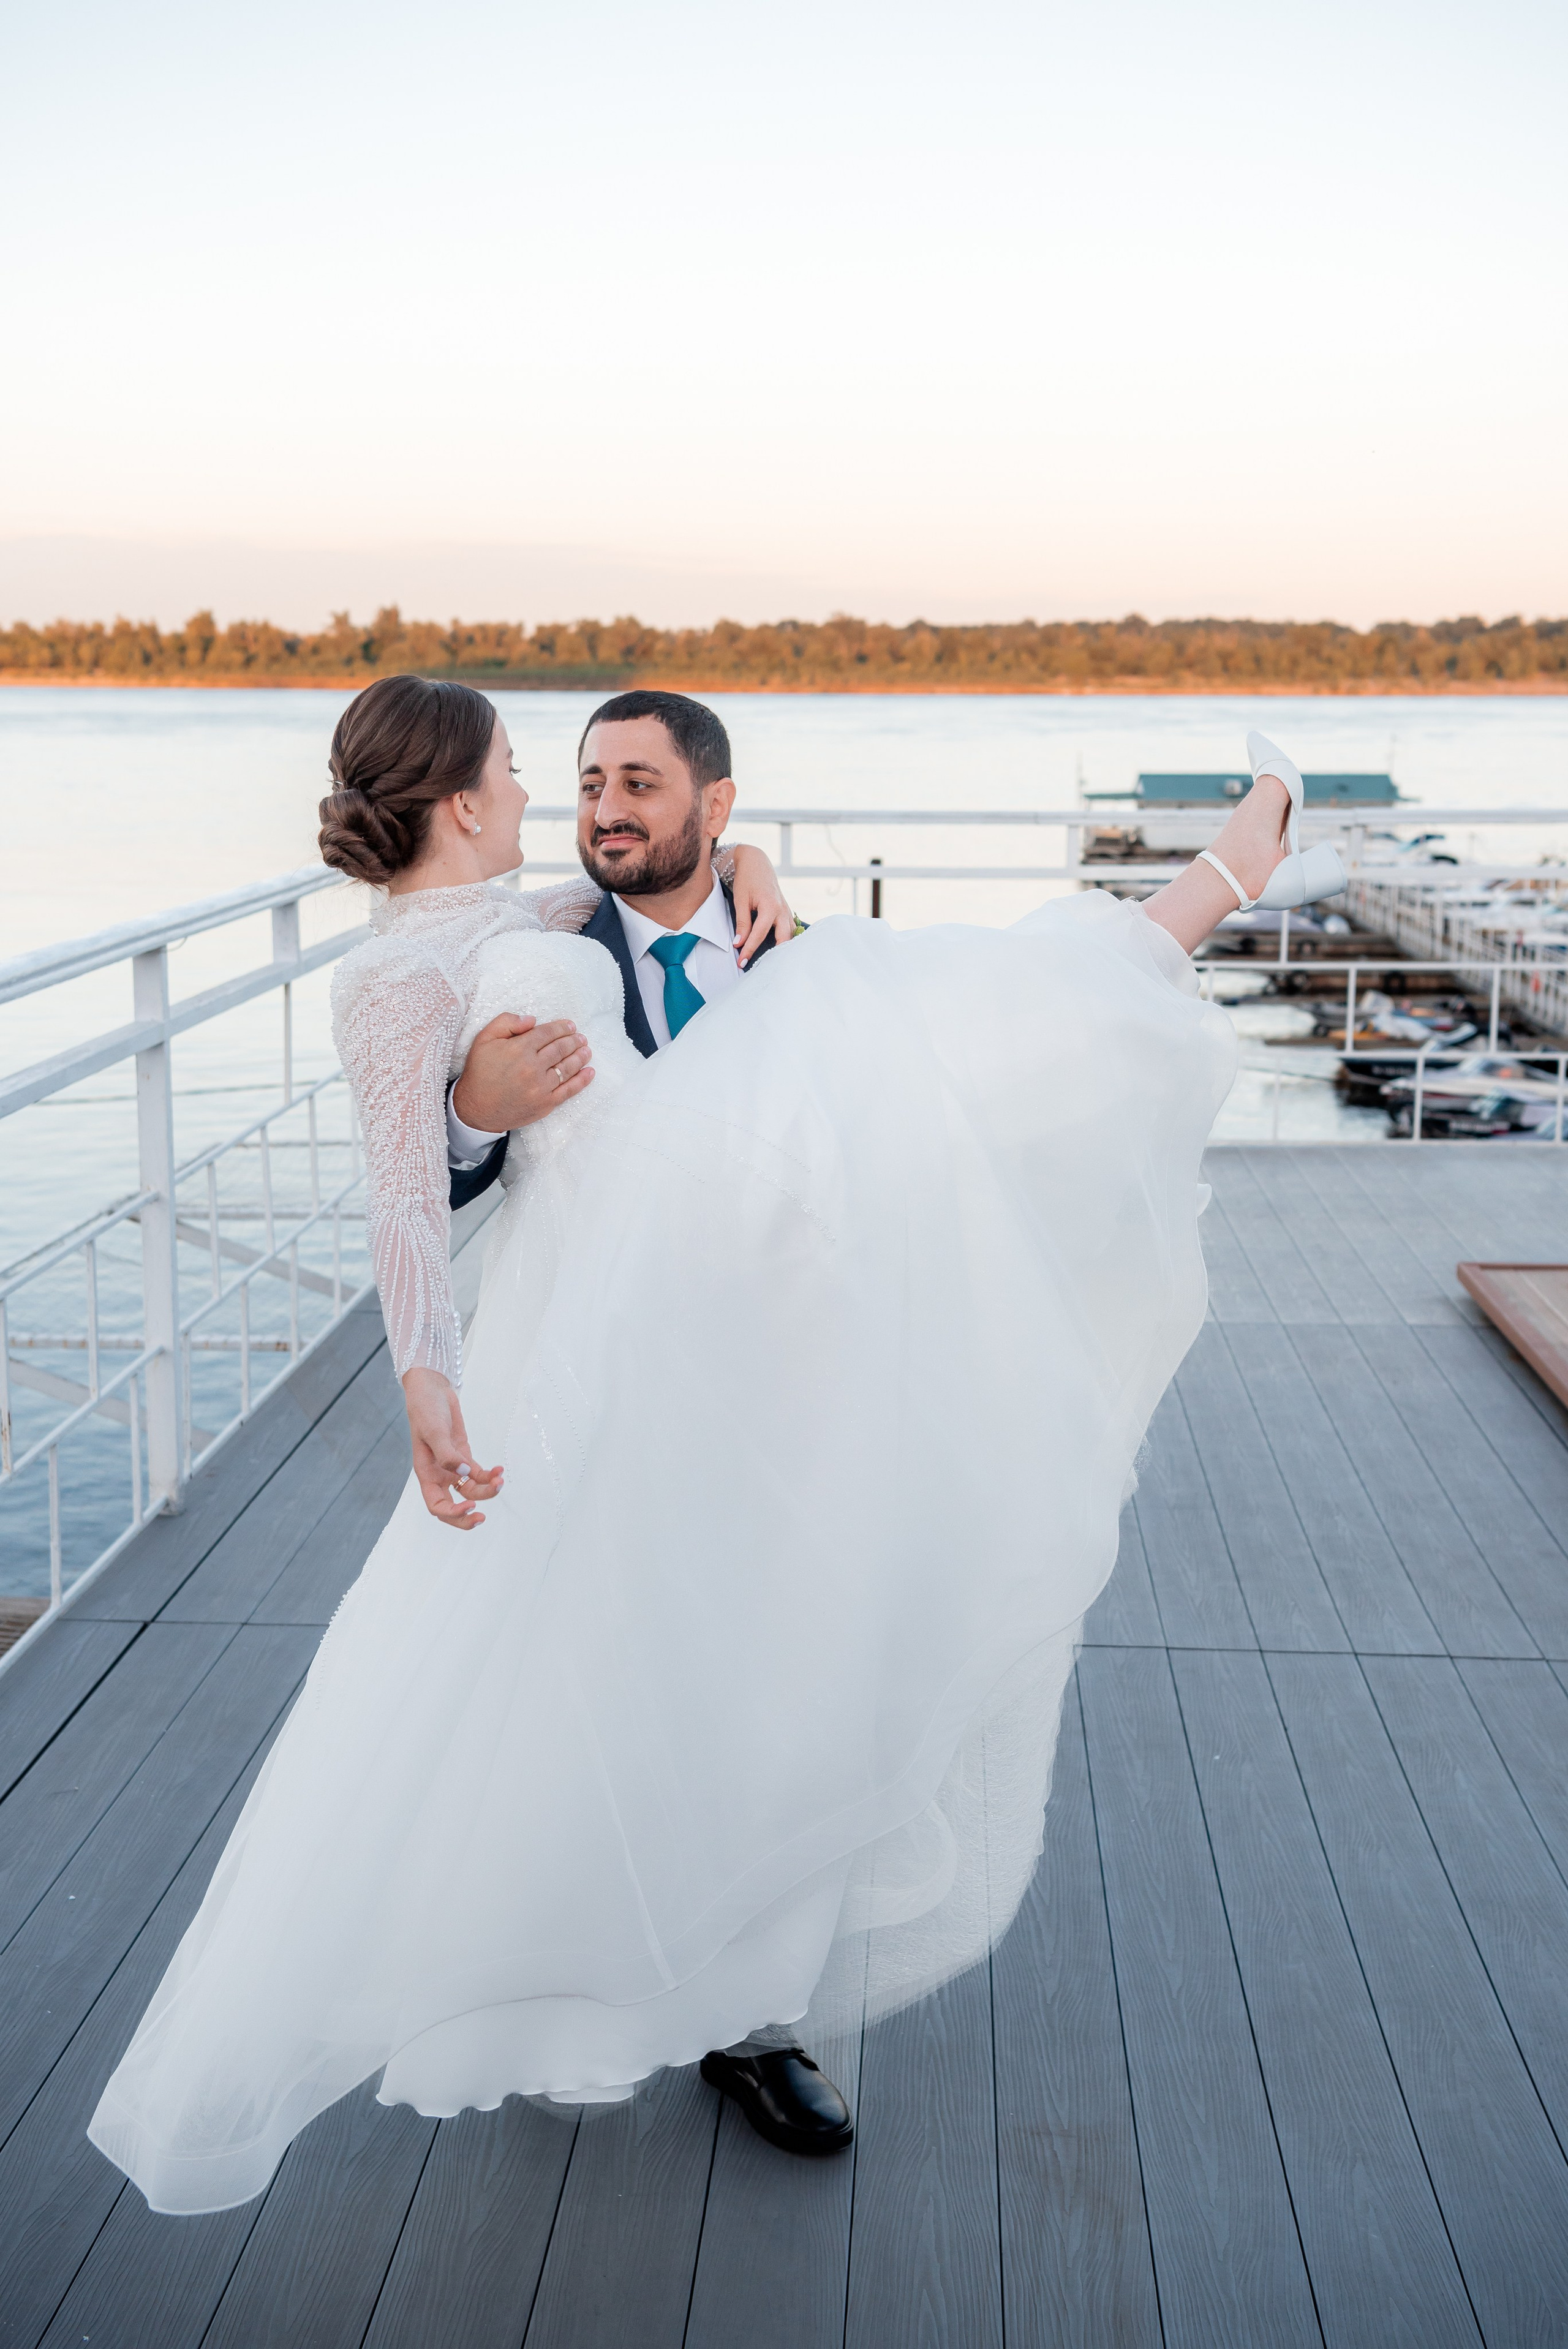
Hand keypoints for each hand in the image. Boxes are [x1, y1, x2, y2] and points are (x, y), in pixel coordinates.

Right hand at [402, 1367, 502, 1529]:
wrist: (432, 1390)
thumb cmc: (426, 1410)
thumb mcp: (433, 1431)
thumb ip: (447, 1455)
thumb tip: (463, 1475)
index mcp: (426, 1474)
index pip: (436, 1505)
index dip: (451, 1513)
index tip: (469, 1507)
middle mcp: (439, 1475)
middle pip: (453, 1505)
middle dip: (467, 1516)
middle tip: (482, 1518)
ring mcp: (453, 1467)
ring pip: (471, 1489)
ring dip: (486, 1490)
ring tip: (500, 1480)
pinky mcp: (465, 1456)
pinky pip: (479, 1474)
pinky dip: (490, 1475)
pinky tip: (500, 1469)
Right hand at [452, 1013, 593, 1131]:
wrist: (475, 1109)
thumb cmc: (479, 1072)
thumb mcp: (484, 1039)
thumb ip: (506, 1022)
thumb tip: (533, 1019)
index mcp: (519, 1049)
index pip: (547, 1033)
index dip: (561, 1028)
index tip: (570, 1025)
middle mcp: (533, 1067)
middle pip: (560, 1049)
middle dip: (573, 1040)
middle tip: (580, 1037)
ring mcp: (541, 1087)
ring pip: (567, 1067)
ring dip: (580, 1057)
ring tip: (586, 1050)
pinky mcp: (545, 1104)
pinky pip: (569, 1090)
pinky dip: (582, 1080)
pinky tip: (589, 1072)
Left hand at [728, 843, 795, 965]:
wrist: (757, 862)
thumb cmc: (747, 879)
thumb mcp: (741, 900)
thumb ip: (742, 922)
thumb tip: (739, 942)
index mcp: (770, 906)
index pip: (759, 934)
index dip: (749, 949)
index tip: (742, 962)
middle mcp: (782, 910)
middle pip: (783, 940)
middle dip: (772, 956)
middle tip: (759, 968)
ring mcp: (787, 911)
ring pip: (790, 936)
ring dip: (782, 950)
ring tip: (771, 964)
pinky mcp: (787, 912)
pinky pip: (790, 930)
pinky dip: (786, 942)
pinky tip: (779, 952)